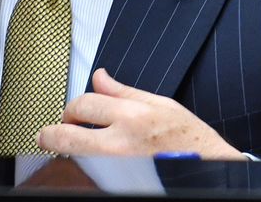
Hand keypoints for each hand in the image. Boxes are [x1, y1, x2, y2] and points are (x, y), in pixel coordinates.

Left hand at [36, 68, 241, 159]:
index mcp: (133, 115)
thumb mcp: (161, 104)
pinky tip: (88, 164)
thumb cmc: (191, 140)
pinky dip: (85, 168)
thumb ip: (124, 92)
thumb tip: (99, 77)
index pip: (85, 103)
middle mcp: (123, 142)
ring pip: (75, 158)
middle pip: (68, 135)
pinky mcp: (120, 182)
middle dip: (52, 134)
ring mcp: (119, 167)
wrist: (211, 170)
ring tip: (69, 149)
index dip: (70, 108)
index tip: (67, 114)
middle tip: (49, 135)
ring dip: (68, 152)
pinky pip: (92, 174)